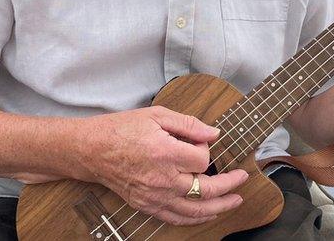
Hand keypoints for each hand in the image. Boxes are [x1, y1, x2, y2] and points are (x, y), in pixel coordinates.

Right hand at [80, 106, 247, 225]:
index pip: (203, 159)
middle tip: (242, 178)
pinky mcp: (147, 205)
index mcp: (165, 152)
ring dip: (220, 207)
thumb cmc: (121, 129)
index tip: (200, 143)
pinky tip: (207, 214)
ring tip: (235, 201)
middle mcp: (163, 178)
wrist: (92, 150)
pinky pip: (176, 218)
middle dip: (229, 184)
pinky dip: (195, 218)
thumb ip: (189, 124)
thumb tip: (214, 133)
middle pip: (207, 188)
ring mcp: (155, 196)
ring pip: (195, 209)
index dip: (207, 150)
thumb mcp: (157, 115)